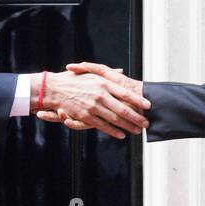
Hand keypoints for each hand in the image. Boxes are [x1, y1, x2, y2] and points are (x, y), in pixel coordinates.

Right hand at [31, 68, 149, 138]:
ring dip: (128, 126)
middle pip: (123, 109)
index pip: (125, 93)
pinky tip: (121, 135)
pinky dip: (114, 131)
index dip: (138, 100)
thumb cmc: (75, 79)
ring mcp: (93, 107)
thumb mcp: (92, 73)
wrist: (56, 89)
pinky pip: (103, 126)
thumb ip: (108, 73)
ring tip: (137, 130)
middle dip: (137, 118)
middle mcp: (100, 95)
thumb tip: (121, 71)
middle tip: (146, 123)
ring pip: (115, 119)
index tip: (148, 105)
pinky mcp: (86, 116)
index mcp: (104, 83)